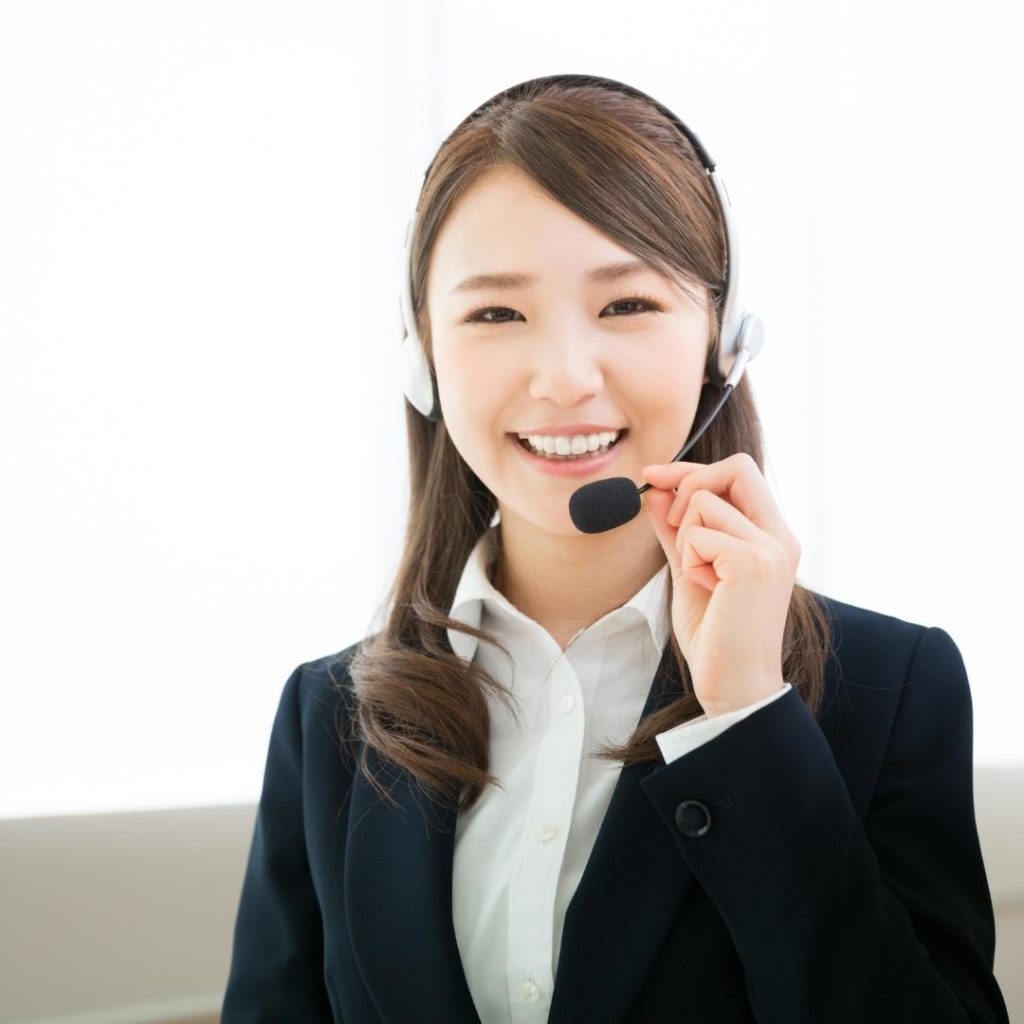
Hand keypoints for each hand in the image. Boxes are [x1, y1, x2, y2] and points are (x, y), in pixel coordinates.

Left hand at [640, 452, 800, 717]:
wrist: (733, 685)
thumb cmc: (716, 636)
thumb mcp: (690, 570)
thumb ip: (676, 530)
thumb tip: (657, 490)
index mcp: (772, 535)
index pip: (739, 471)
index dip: (692, 470)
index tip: (653, 477)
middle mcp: (779, 536)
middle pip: (736, 467)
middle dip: (689, 484)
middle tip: (674, 523)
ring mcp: (770, 548)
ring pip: (704, 502)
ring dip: (686, 539)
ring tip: (703, 579)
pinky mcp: (753, 563)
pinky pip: (698, 535)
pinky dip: (689, 561)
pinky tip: (708, 591)